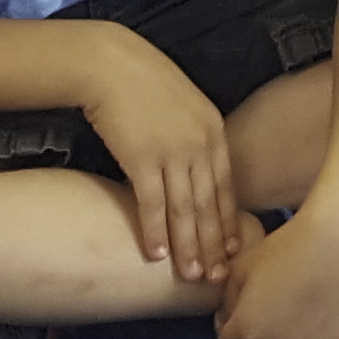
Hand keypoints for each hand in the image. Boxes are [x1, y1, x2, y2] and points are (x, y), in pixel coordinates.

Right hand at [79, 35, 245, 285]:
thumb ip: (191, 133)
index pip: (226, 187)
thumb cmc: (136, 80)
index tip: (233, 250)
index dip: (228, 221)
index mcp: (213, 132)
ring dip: (189, 246)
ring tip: (193, 275)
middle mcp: (200, 145)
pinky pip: (153, 203)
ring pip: (186, 209)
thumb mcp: (180, 103)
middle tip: (220, 278)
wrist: (105, 60)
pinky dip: (156, 231)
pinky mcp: (142, 157)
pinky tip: (157, 254)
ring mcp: (173, 152)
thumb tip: (189, 162)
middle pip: (210, 204)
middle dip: (215, 244)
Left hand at [212, 207, 338, 338]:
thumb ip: (226, 300)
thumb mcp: (239, 270)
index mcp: (247, 331)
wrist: (332, 247)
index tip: (232, 312)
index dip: (225, 327)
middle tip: (254, 318)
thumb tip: (228, 314)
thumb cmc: (282, 251)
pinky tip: (300, 322)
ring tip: (279, 320)